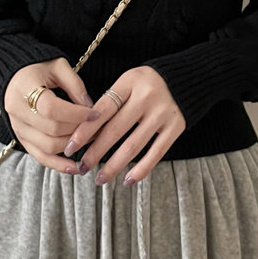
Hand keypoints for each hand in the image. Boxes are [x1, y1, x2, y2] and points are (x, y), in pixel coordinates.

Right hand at [3, 57, 100, 173]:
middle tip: (98, 127)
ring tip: (91, 140)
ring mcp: (18, 128)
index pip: (51, 108)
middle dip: (78, 130)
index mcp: (24, 88)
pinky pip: (40, 157)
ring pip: (48, 146)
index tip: (96, 113)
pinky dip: (58, 165)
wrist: (14, 76)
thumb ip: (75, 84)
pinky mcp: (22, 139)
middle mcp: (17, 111)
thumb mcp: (58, 66)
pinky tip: (75, 168)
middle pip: (52, 130)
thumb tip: (90, 107)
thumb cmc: (38, 67)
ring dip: (73, 146)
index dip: (76, 114)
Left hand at [63, 65, 186, 185]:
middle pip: (115, 130)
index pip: (102, 110)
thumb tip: (85, 134)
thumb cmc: (147, 83)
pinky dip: (141, 169)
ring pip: (133, 146)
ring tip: (100, 178)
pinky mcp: (176, 127)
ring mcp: (163, 113)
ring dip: (114, 166)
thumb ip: (110, 102)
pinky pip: (156, 153)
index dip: (84, 131)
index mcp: (130, 81)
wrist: (186, 79)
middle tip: (82, 167)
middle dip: (95, 152)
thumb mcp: (127, 81)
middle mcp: (147, 96)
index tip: (71, 148)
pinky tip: (128, 180)